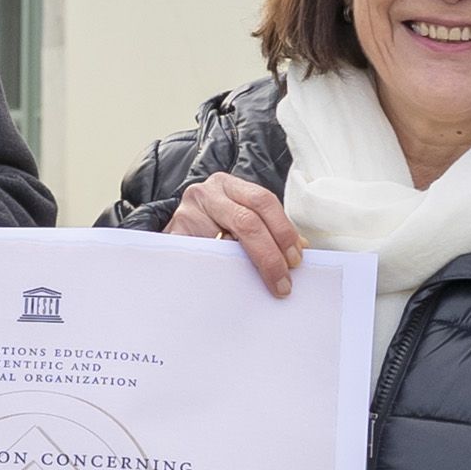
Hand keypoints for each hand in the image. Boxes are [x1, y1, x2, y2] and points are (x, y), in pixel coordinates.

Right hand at [167, 172, 300, 295]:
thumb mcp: (236, 221)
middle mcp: (206, 192)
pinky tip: (236, 283)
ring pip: (227, 241)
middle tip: (283, 278)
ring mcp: (187, 213)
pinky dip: (225, 271)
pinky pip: (206, 257)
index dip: (283, 231)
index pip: (263, 201)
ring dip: (251, 264)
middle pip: (248, 220)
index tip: (296, 259)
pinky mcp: (174, 237)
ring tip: (268, 284)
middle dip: (271, 253)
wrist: (169, 245)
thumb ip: (266, 229)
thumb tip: (301, 247)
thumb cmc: (208, 232)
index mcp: (228, 185)